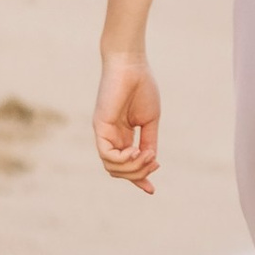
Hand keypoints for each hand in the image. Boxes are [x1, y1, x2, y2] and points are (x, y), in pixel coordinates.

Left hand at [95, 53, 161, 192]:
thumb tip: (151, 162)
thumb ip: (149, 142)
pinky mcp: (100, 127)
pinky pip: (107, 155)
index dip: (138, 179)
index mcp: (123, 135)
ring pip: (112, 167)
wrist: (132, 65)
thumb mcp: (150, 121)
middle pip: (118, 170)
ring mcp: (104, 132)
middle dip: (139, 174)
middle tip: (155, 163)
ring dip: (133, 168)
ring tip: (148, 156)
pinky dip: (124, 160)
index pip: (126, 164)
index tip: (152, 190)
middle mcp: (111, 136)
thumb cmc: (142, 87)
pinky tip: (136, 152)